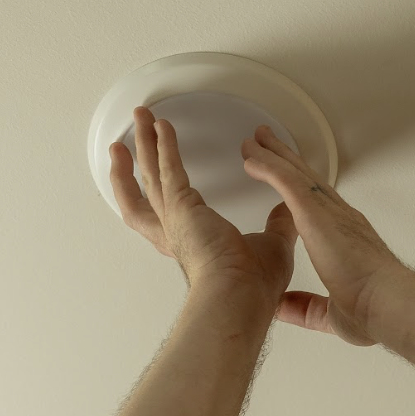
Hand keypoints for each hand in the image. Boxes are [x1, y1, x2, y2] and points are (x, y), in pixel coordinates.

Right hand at [109, 106, 296, 305]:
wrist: (240, 296)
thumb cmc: (253, 286)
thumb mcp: (274, 246)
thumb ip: (279, 224)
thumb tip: (288, 209)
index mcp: (191, 245)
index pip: (165, 216)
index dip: (156, 195)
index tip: (152, 177)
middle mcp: (174, 233)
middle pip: (143, 191)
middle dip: (135, 163)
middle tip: (126, 142)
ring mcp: (174, 220)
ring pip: (150, 174)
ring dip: (144, 144)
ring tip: (140, 119)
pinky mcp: (180, 208)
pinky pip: (168, 169)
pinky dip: (165, 146)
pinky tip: (163, 127)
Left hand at [241, 125, 406, 347]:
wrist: (386, 303)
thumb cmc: (373, 310)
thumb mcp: (331, 312)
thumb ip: (305, 307)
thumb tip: (282, 307)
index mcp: (347, 239)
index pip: (321, 207)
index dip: (304, 191)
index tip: (292, 180)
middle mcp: (339, 218)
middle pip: (308, 180)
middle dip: (288, 160)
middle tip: (270, 143)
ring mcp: (329, 212)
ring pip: (296, 174)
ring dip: (274, 155)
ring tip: (256, 139)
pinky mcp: (316, 212)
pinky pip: (286, 181)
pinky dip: (268, 166)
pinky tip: (252, 157)